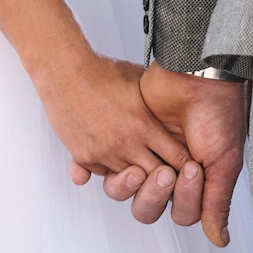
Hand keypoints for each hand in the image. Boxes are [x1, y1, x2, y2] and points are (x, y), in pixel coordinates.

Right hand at [34, 48, 190, 180]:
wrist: (65, 72)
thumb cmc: (102, 73)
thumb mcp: (141, 83)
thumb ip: (159, 103)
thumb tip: (178, 104)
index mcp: (144, 125)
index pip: (177, 158)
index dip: (185, 165)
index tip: (188, 167)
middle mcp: (125, 143)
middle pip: (156, 177)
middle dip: (164, 177)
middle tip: (168, 175)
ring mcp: (104, 153)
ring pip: (130, 180)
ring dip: (136, 174)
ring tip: (140, 165)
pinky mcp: (84, 157)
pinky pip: (103, 175)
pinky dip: (110, 169)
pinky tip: (115, 157)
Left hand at [107, 61, 248, 246]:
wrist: (195, 77)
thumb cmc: (216, 118)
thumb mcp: (223, 162)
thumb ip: (216, 202)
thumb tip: (219, 242)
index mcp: (192, 183)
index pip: (180, 212)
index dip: (183, 199)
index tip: (191, 169)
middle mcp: (166, 175)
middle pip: (147, 209)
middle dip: (153, 196)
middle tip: (165, 172)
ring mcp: (142, 158)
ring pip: (123, 192)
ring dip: (128, 186)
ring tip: (137, 168)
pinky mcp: (121, 140)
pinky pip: (101, 166)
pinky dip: (95, 171)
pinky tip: (100, 169)